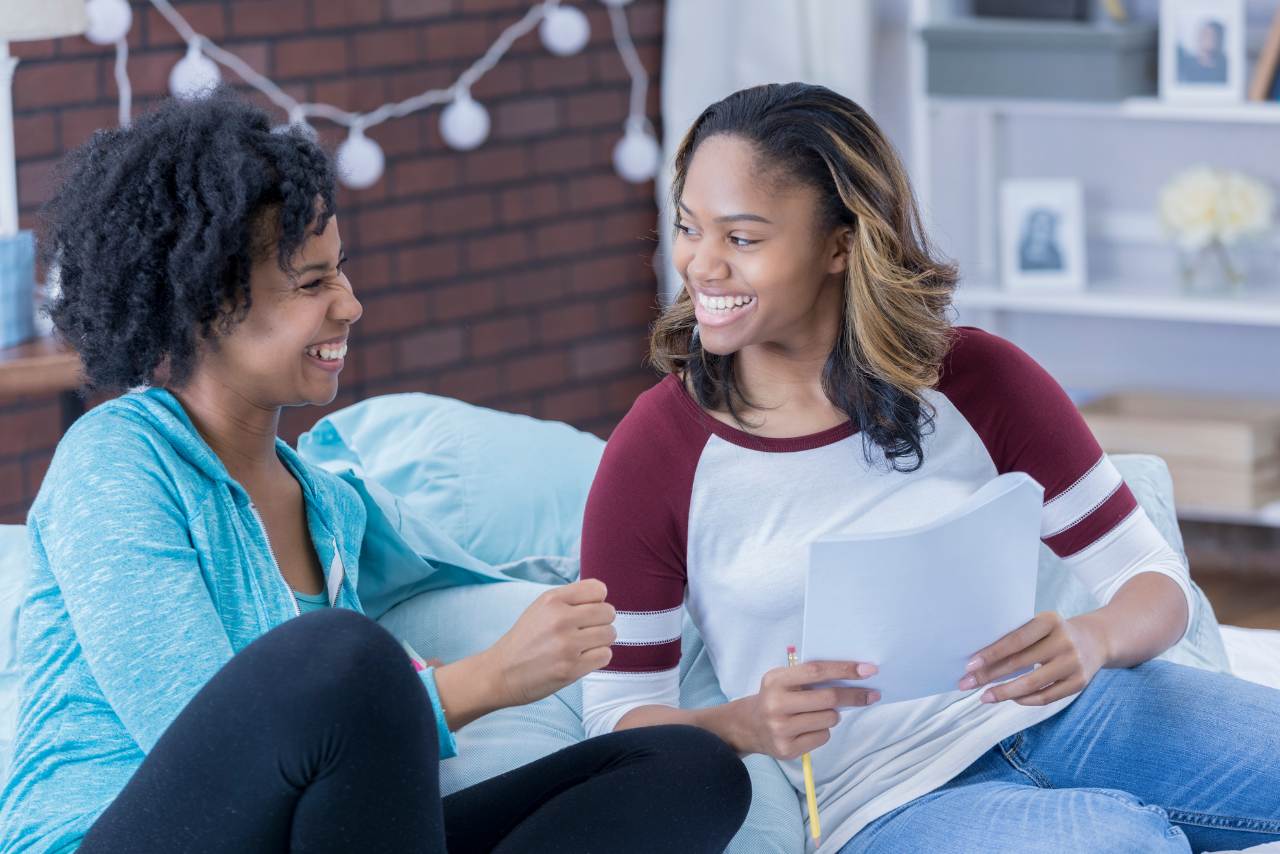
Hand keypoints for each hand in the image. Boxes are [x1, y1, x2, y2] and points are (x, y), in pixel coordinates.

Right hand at [482, 578, 616, 706]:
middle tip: (588, 630)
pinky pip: (605, 656)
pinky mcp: (571, 669)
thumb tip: (603, 595)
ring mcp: (566, 645)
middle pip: (608, 612)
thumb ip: (570, 598)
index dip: (598, 601)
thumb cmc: (526, 639)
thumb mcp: (540, 607)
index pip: (598, 589)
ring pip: (609, 634)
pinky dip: (598, 657)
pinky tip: (583, 658)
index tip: (588, 610)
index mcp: (551, 600)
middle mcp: (559, 619)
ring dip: (602, 641)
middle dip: (602, 622)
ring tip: (584, 645)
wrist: (502, 673)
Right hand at [737, 661, 879, 759]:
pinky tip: (808, 728)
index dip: (844, 669)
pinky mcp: (787, 749)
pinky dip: (824, 731)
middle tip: (872, 694)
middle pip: (828, 698)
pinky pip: (823, 737)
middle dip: (854, 695)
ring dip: (834, 715)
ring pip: (829, 719)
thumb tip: (853, 675)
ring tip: (819, 713)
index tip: (868, 670)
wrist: (749, 726)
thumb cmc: (776, 697)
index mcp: (775, 680)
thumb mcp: (784, 680)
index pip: (816, 671)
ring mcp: (780, 729)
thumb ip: (811, 676)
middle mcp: (775, 704)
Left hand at [958, 611, 1106, 705]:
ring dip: (1004, 692)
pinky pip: (1046, 697)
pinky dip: (1024, 699)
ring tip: (984, 697)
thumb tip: (978, 661)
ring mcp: (1074, 663)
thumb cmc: (1052, 634)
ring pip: (1031, 683)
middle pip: (1019, 662)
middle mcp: (1065, 641)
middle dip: (989, 675)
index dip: (992, 653)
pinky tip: (1010, 698)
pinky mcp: (1079, 683)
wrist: (1094, 642)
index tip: (969, 665)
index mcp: (1050, 620)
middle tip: (966, 684)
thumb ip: (1016, 637)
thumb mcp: (1039, 626)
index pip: (1016, 639)